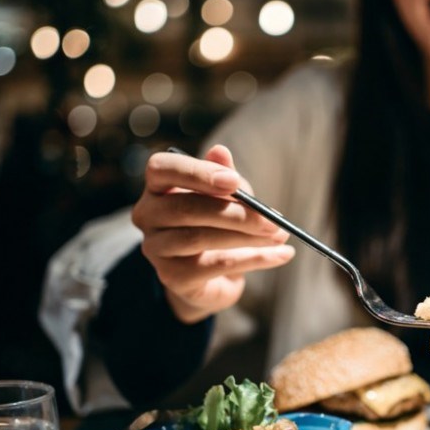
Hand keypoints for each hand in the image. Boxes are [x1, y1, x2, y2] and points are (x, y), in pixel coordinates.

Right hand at [131, 145, 294, 323]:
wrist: (214, 275)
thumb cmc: (218, 223)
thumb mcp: (227, 195)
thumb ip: (225, 176)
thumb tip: (220, 151)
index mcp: (158, 186)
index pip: (161, 169)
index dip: (196, 172)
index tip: (234, 181)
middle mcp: (148, 215)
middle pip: (184, 208)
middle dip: (234, 213)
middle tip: (272, 219)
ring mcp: (156, 249)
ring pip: (199, 238)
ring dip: (246, 237)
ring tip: (279, 236)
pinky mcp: (172, 277)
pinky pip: (215, 265)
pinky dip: (254, 259)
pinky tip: (281, 255)